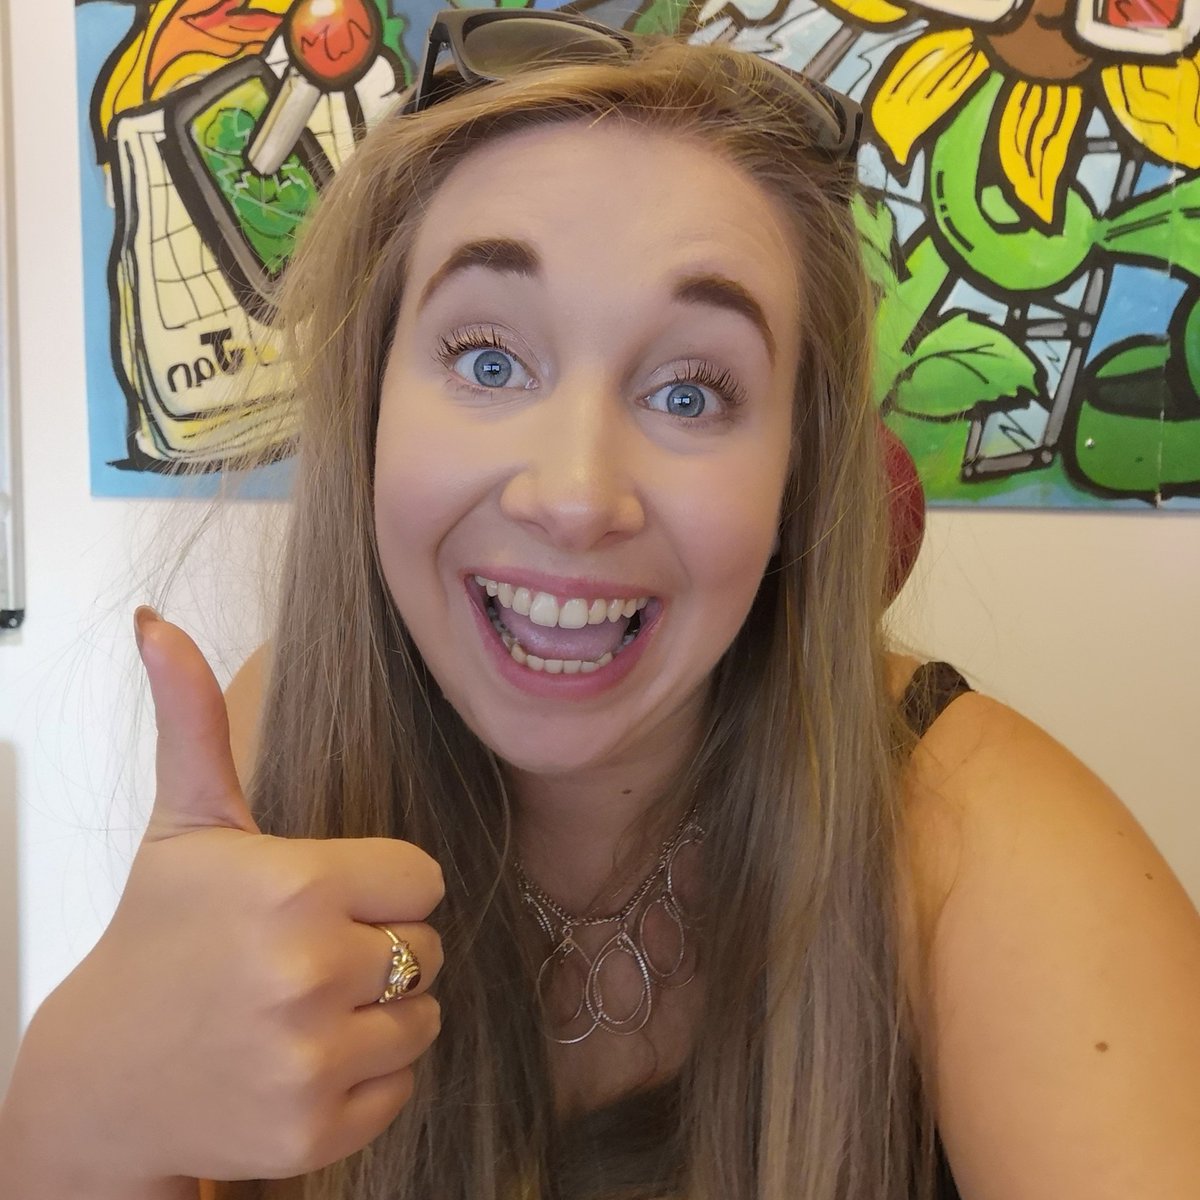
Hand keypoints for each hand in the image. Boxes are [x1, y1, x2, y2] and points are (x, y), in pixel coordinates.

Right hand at [23, 610, 443, 1187]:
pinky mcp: (314, 1131)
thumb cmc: (156, 940)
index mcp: (293, 884)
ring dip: (383, 1014)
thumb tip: (155, 621)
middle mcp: (307, 970)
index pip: (424, 878)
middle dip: (383, 949)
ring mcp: (310, 1059)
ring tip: (306, 1007)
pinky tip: (302, 1061)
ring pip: (426, 1018)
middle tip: (310, 956)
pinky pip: (403, 1087)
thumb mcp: (183, 827)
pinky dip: (366, 1078)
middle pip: (429, 947)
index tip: (332, 898)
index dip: (383, 888)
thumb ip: (192, 721)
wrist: (101, 1083)